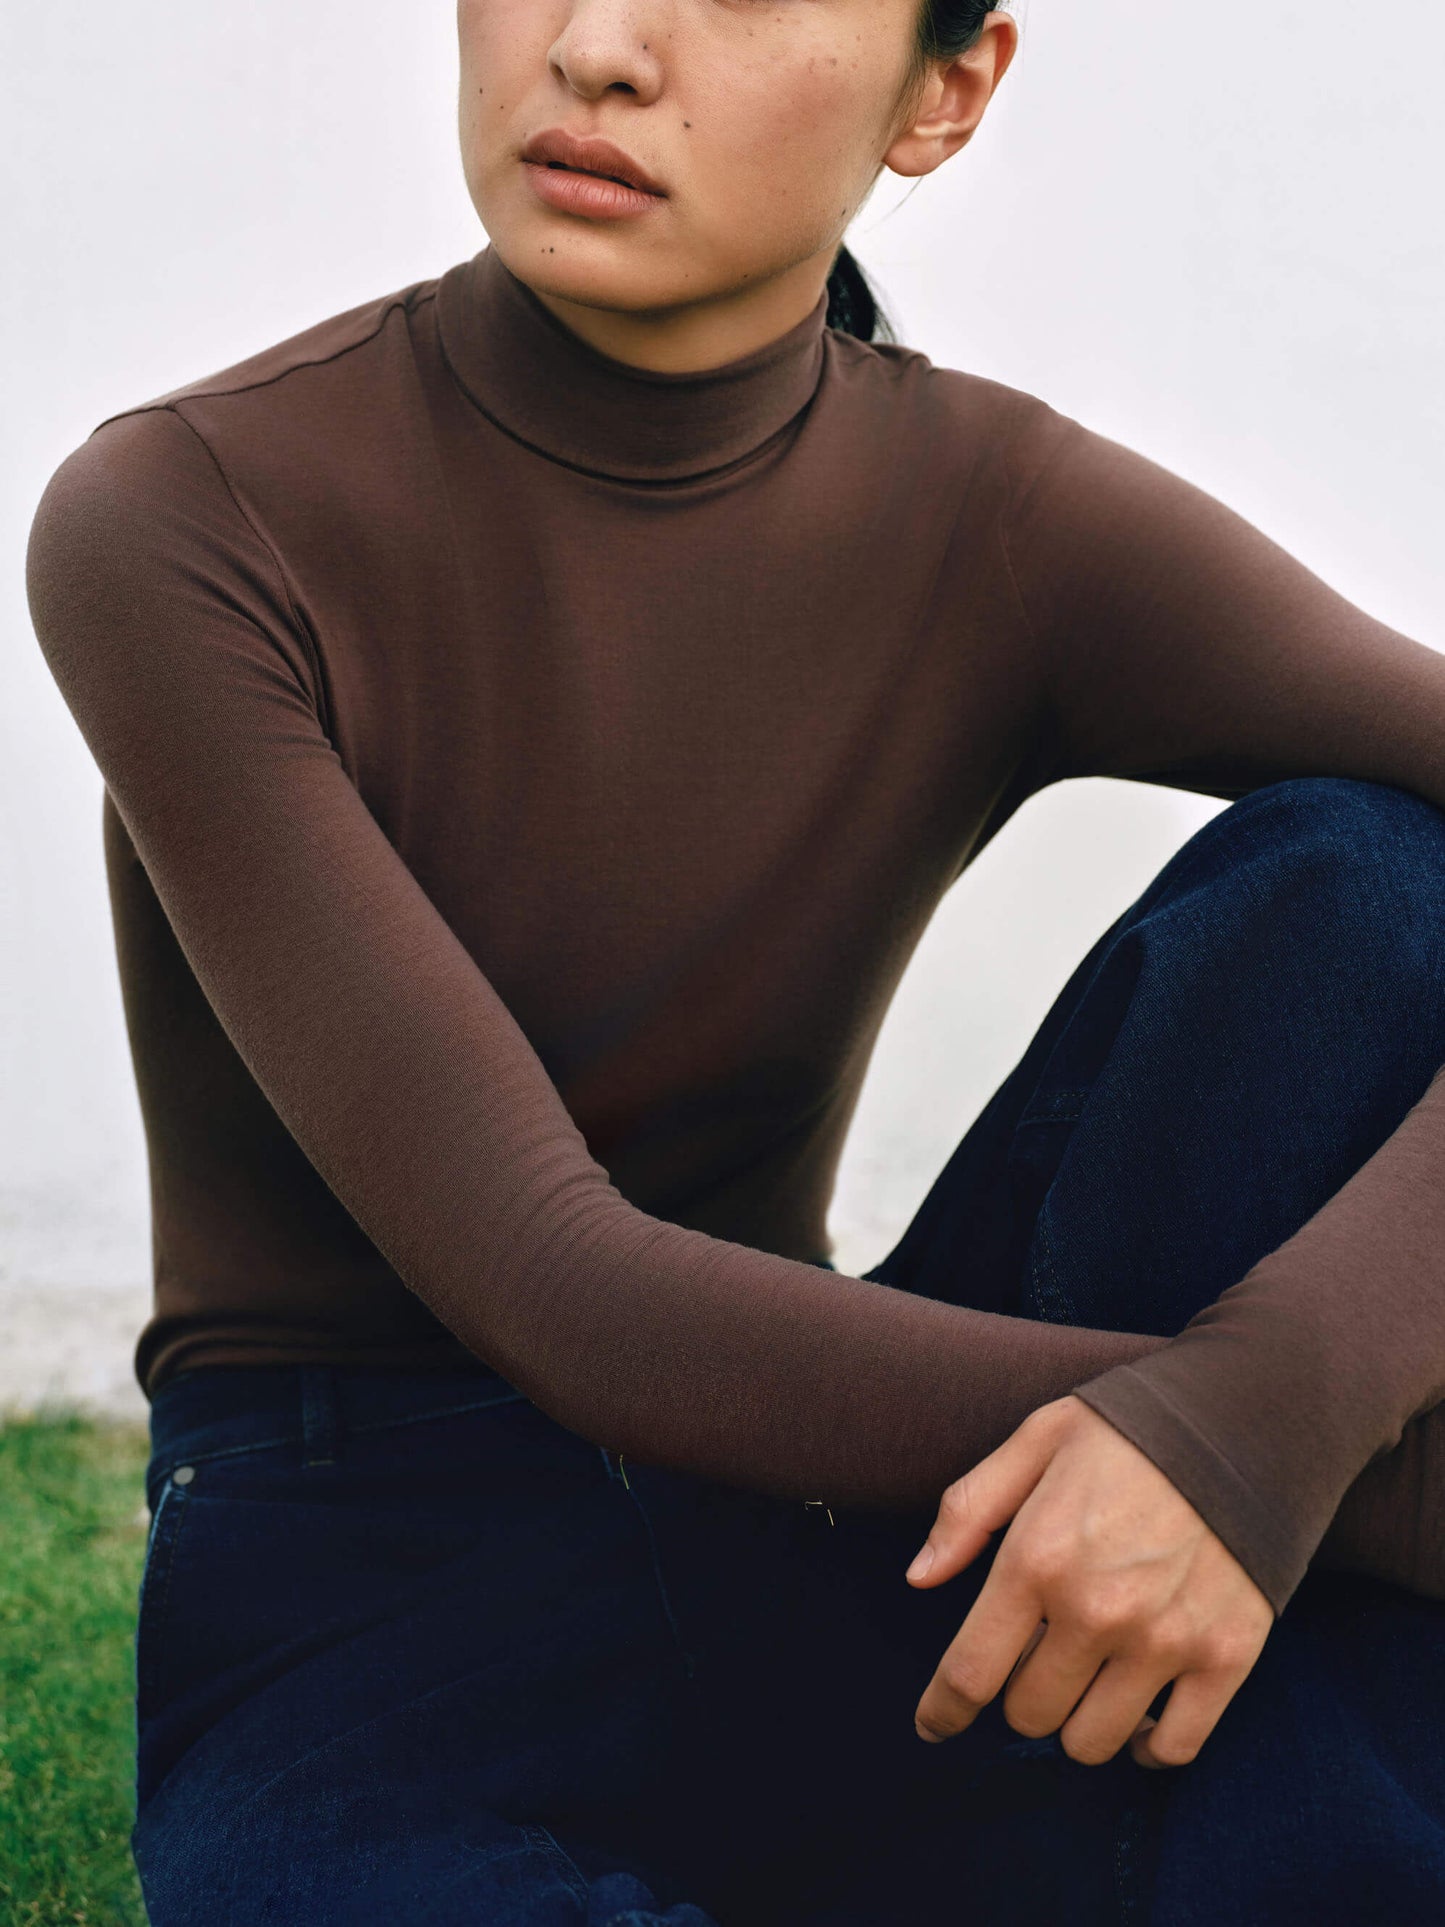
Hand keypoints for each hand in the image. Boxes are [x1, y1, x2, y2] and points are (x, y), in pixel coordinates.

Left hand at [905, 1396, 1273, 1767]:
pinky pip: (1173, 1747)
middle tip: (1038, 1656)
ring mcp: (1164, 1640)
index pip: (970, 1672)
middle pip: (1028, 1714)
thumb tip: (920, 1577)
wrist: (1246, 1421)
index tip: (933, 1724)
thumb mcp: (1035, 1441)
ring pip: (1092, 1742)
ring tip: (1085, 1679)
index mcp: (1037, 1558)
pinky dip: (1147, 1746)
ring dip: (1076, 1722)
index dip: (941, 1711)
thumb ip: (969, 1509)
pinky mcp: (1226, 1656)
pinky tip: (1137, 1715)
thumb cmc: (1129, 1429)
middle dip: (1018, 1694)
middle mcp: (1096, 1610)